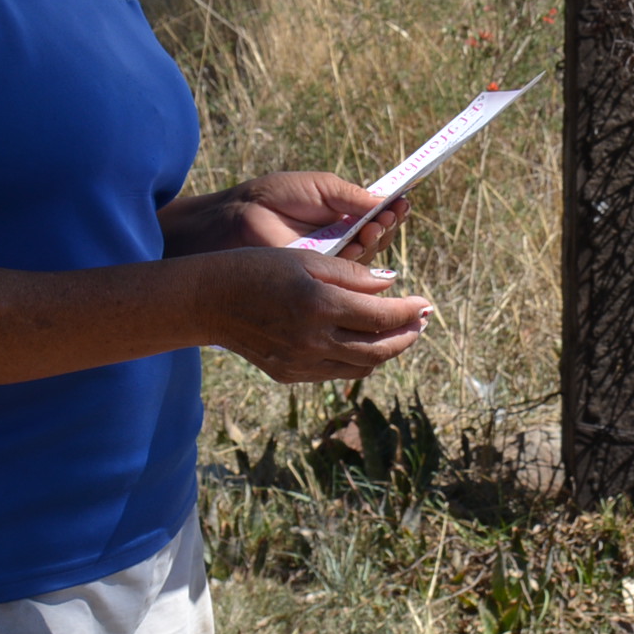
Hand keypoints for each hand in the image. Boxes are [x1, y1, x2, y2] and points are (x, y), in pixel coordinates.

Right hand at [191, 248, 432, 383]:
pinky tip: (362, 343)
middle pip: (379, 349)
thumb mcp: (306, 259)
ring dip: (386, 351)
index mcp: (320, 305)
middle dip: (407, 336)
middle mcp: (313, 340)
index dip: (410, 311)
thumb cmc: (257, 268)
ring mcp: (301, 362)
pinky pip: (335, 372)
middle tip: (421, 322)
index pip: (382, 316)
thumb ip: (352, 274)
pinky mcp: (289, 374)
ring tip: (398, 334)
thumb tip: (391, 283)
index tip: (425, 303)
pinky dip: (356, 360)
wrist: (208, 300)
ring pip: (361, 366)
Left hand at [233, 171, 412, 259]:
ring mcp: (329, 264)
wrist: (242, 214)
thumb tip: (390, 200)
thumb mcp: (323, 188)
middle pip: (377, 243)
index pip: (376, 222)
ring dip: (376, 240)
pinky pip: (347, 274)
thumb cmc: (278, 195)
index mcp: (342, 221)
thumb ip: (354, 197)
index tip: (403, 202)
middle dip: (387, 227)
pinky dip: (359, 256)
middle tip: (390, 214)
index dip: (391, 214)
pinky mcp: (318, 278)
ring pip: (367, 260)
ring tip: (377, 223)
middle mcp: (339, 245)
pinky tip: (362, 239)